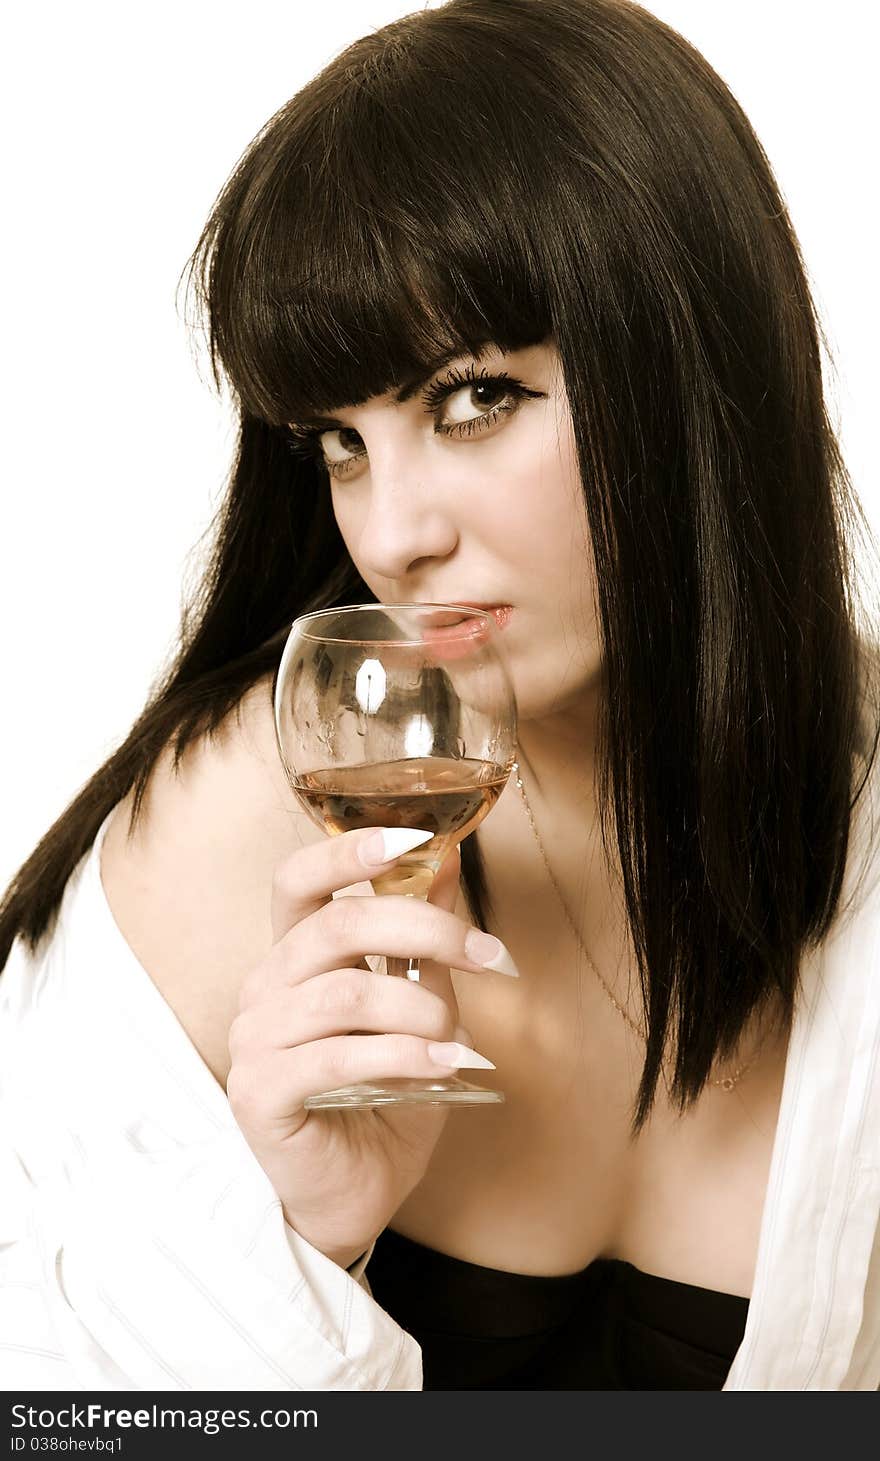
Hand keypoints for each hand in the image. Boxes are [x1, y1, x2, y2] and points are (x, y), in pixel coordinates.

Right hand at [226, 827, 507, 1267]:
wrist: (352, 1197)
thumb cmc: (381, 1101)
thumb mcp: (419, 1010)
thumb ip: (423, 944)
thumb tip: (446, 860)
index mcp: (296, 958)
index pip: (298, 882)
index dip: (346, 853)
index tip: (412, 838)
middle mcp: (265, 988)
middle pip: (335, 926)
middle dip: (423, 928)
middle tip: (485, 953)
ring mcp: (254, 1040)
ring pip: (342, 994)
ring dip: (419, 1011)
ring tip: (459, 1042)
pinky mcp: (259, 1093)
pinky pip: (332, 1058)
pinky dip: (400, 1058)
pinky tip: (444, 1069)